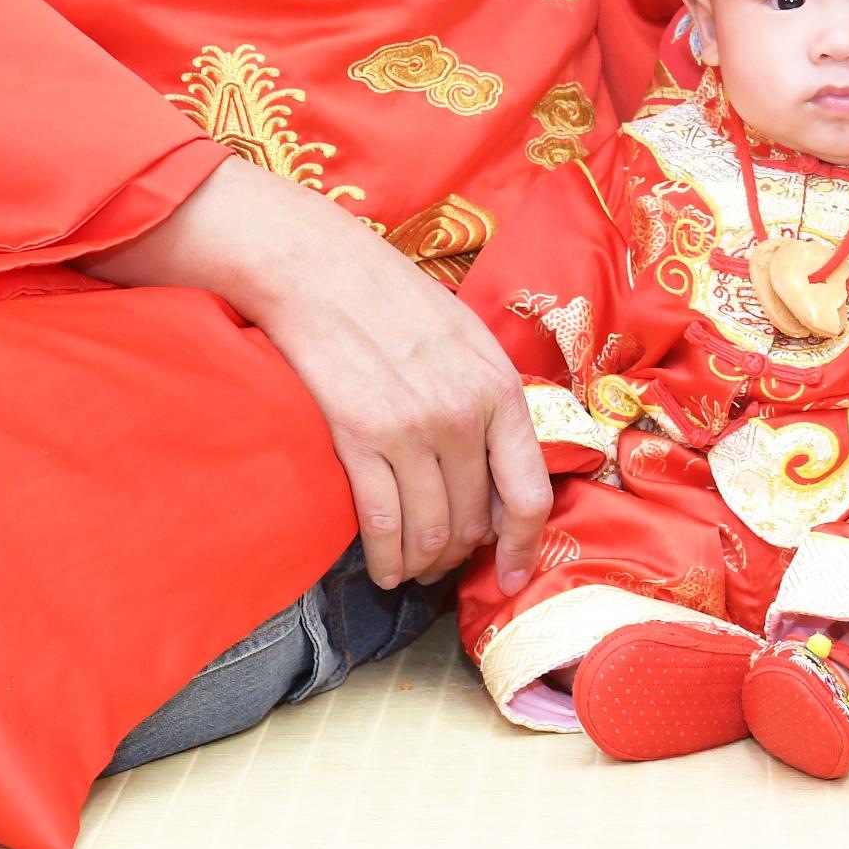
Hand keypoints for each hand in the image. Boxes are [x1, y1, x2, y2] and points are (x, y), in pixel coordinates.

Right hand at [84, 158, 552, 591]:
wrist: (319, 271)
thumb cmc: (393, 300)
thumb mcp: (466, 340)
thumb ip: (488, 402)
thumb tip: (500, 471)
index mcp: (499, 388)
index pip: (529, 492)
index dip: (524, 547)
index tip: (514, 577)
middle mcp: (463, 414)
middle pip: (474, 521)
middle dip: (460, 555)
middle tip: (443, 563)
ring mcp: (413, 428)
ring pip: (431, 531)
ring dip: (423, 564)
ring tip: (413, 570)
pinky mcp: (361, 438)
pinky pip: (383, 524)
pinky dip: (386, 559)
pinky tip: (384, 569)